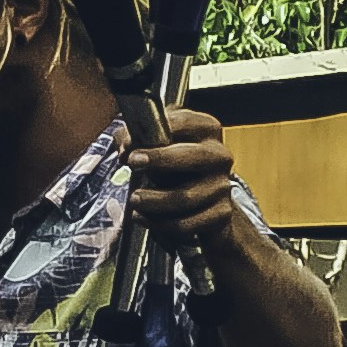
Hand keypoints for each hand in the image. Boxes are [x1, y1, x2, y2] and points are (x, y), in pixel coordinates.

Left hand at [126, 103, 257, 240]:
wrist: (205, 201)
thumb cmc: (176, 165)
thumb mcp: (156, 143)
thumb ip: (134, 137)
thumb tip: (124, 147)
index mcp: (206, 129)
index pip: (182, 123)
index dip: (153, 132)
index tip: (130, 146)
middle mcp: (219, 155)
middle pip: (191, 156)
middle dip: (159, 159)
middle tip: (133, 163)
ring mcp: (222, 186)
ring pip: (185, 197)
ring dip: (154, 201)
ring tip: (134, 200)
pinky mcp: (220, 213)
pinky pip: (187, 223)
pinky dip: (160, 223)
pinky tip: (143, 217)